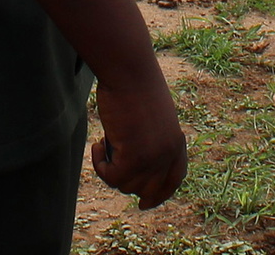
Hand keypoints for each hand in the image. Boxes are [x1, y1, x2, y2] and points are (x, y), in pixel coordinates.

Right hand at [91, 74, 186, 209]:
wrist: (129, 71)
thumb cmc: (135, 85)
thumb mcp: (150, 115)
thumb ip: (148, 139)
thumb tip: (132, 165)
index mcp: (177, 141)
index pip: (174, 178)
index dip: (160, 193)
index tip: (145, 203)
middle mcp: (169, 154)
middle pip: (149, 190)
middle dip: (128, 182)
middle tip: (109, 166)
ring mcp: (154, 159)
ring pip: (127, 185)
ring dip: (111, 167)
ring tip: (106, 139)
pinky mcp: (134, 159)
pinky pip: (111, 178)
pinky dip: (100, 164)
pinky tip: (97, 142)